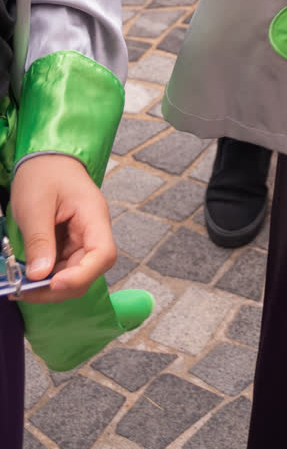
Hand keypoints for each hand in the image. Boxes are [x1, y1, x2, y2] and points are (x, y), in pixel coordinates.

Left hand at [9, 154, 115, 301]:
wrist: (44, 158)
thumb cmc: (43, 173)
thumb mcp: (35, 205)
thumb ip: (39, 240)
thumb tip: (39, 276)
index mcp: (93, 216)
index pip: (103, 254)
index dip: (82, 275)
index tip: (54, 283)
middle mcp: (93, 230)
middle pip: (89, 270)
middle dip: (59, 286)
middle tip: (26, 290)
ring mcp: (82, 238)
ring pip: (74, 273)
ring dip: (50, 285)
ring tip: (22, 286)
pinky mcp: (69, 243)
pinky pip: (62, 267)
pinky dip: (46, 277)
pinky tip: (28, 278)